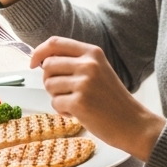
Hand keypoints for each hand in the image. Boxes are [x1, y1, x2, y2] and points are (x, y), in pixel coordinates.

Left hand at [30, 36, 165, 161]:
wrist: (132, 123)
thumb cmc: (112, 99)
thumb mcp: (99, 70)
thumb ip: (75, 62)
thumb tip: (42, 61)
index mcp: (92, 53)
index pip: (55, 43)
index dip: (39, 52)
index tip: (33, 63)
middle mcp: (88, 64)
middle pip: (47, 66)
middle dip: (50, 80)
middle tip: (66, 91)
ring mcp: (84, 83)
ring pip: (49, 85)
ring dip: (58, 97)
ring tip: (77, 102)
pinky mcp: (79, 102)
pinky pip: (55, 103)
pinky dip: (63, 111)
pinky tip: (79, 113)